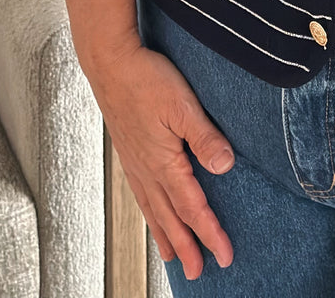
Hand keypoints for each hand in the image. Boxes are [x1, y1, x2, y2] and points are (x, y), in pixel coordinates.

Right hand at [87, 38, 235, 279]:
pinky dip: (149, 212)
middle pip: (170, 218)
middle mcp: (147, 169)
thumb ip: (204, 136)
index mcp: (164, 163)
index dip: (210, 233)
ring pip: (152, 209)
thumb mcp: (182, 104)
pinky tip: (151, 212)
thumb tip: (225, 166)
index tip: (225, 256)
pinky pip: (140, 193)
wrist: (109, 62)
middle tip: (198, 273)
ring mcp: (134, 161)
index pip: (192, 207)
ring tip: (173, 257)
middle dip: (187, 246)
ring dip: (166, 235)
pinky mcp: (128, 150)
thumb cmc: (146, 79)